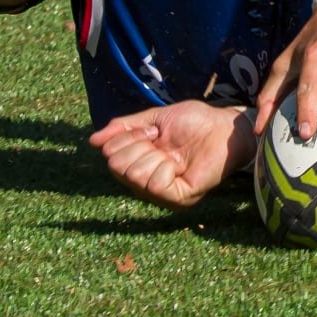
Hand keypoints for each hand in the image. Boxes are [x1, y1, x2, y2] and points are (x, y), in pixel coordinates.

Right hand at [87, 101, 252, 209]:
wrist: (224, 126)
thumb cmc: (194, 122)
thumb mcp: (154, 118)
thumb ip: (124, 128)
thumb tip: (92, 141)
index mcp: (138, 164)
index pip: (109, 155)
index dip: (127, 136)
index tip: (151, 130)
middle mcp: (146, 183)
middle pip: (117, 167)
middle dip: (138, 145)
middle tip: (161, 141)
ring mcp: (162, 194)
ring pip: (134, 176)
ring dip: (153, 155)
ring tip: (171, 153)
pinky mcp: (180, 198)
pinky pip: (155, 185)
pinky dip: (165, 168)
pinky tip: (177, 164)